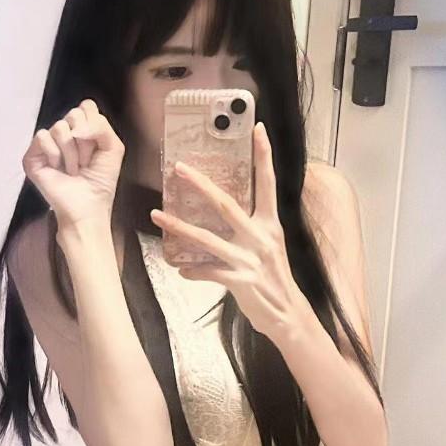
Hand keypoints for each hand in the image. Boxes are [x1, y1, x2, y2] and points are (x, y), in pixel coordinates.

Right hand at [22, 99, 124, 230]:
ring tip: (73, 170)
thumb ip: (101, 126)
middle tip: (85, 162)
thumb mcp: (113, 148)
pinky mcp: (32, 155)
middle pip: (74, 113)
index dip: (94, 126)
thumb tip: (75, 127)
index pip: (86, 106)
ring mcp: (47, 144)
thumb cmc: (100, 182)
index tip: (97, 149)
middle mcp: (64, 133)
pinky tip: (57, 169)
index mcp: (83, 128)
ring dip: (71, 153)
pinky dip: (54, 154)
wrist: (87, 208)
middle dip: (85, 141)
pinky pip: (42, 136)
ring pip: (59, 127)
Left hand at [149, 121, 311, 342]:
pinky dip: (192, 271)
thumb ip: (249, 229)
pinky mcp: (240, 282)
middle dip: (201, 184)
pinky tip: (180, 270)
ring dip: (179, 226)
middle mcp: (261, 238)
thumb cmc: (275, 279)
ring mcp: (249, 260)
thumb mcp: (269, 247)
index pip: (268, 184)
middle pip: (226, 204)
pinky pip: (208, 272)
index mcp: (271, 225)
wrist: (289, 316)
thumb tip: (223, 214)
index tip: (258, 129)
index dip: (263, 156)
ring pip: (207, 238)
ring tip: (157, 214)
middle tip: (178, 167)